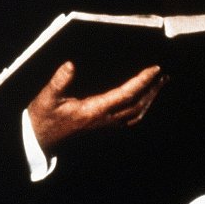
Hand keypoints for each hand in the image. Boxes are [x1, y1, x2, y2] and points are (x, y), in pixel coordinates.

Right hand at [28, 61, 166, 150]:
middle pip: (137, 105)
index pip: (125, 95)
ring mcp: (104, 125)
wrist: (40, 138)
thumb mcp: (47, 97)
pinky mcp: (102, 126)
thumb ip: (59, 81)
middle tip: (164, 75)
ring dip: (150, 99)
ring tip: (159, 85)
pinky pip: (129, 119)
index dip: (142, 81)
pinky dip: (141, 109)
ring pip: (136, 114)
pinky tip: (143, 101)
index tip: (154, 69)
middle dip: (152, 90)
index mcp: (94, 110)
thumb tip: (71, 65)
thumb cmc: (44, 116)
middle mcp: (104, 119)